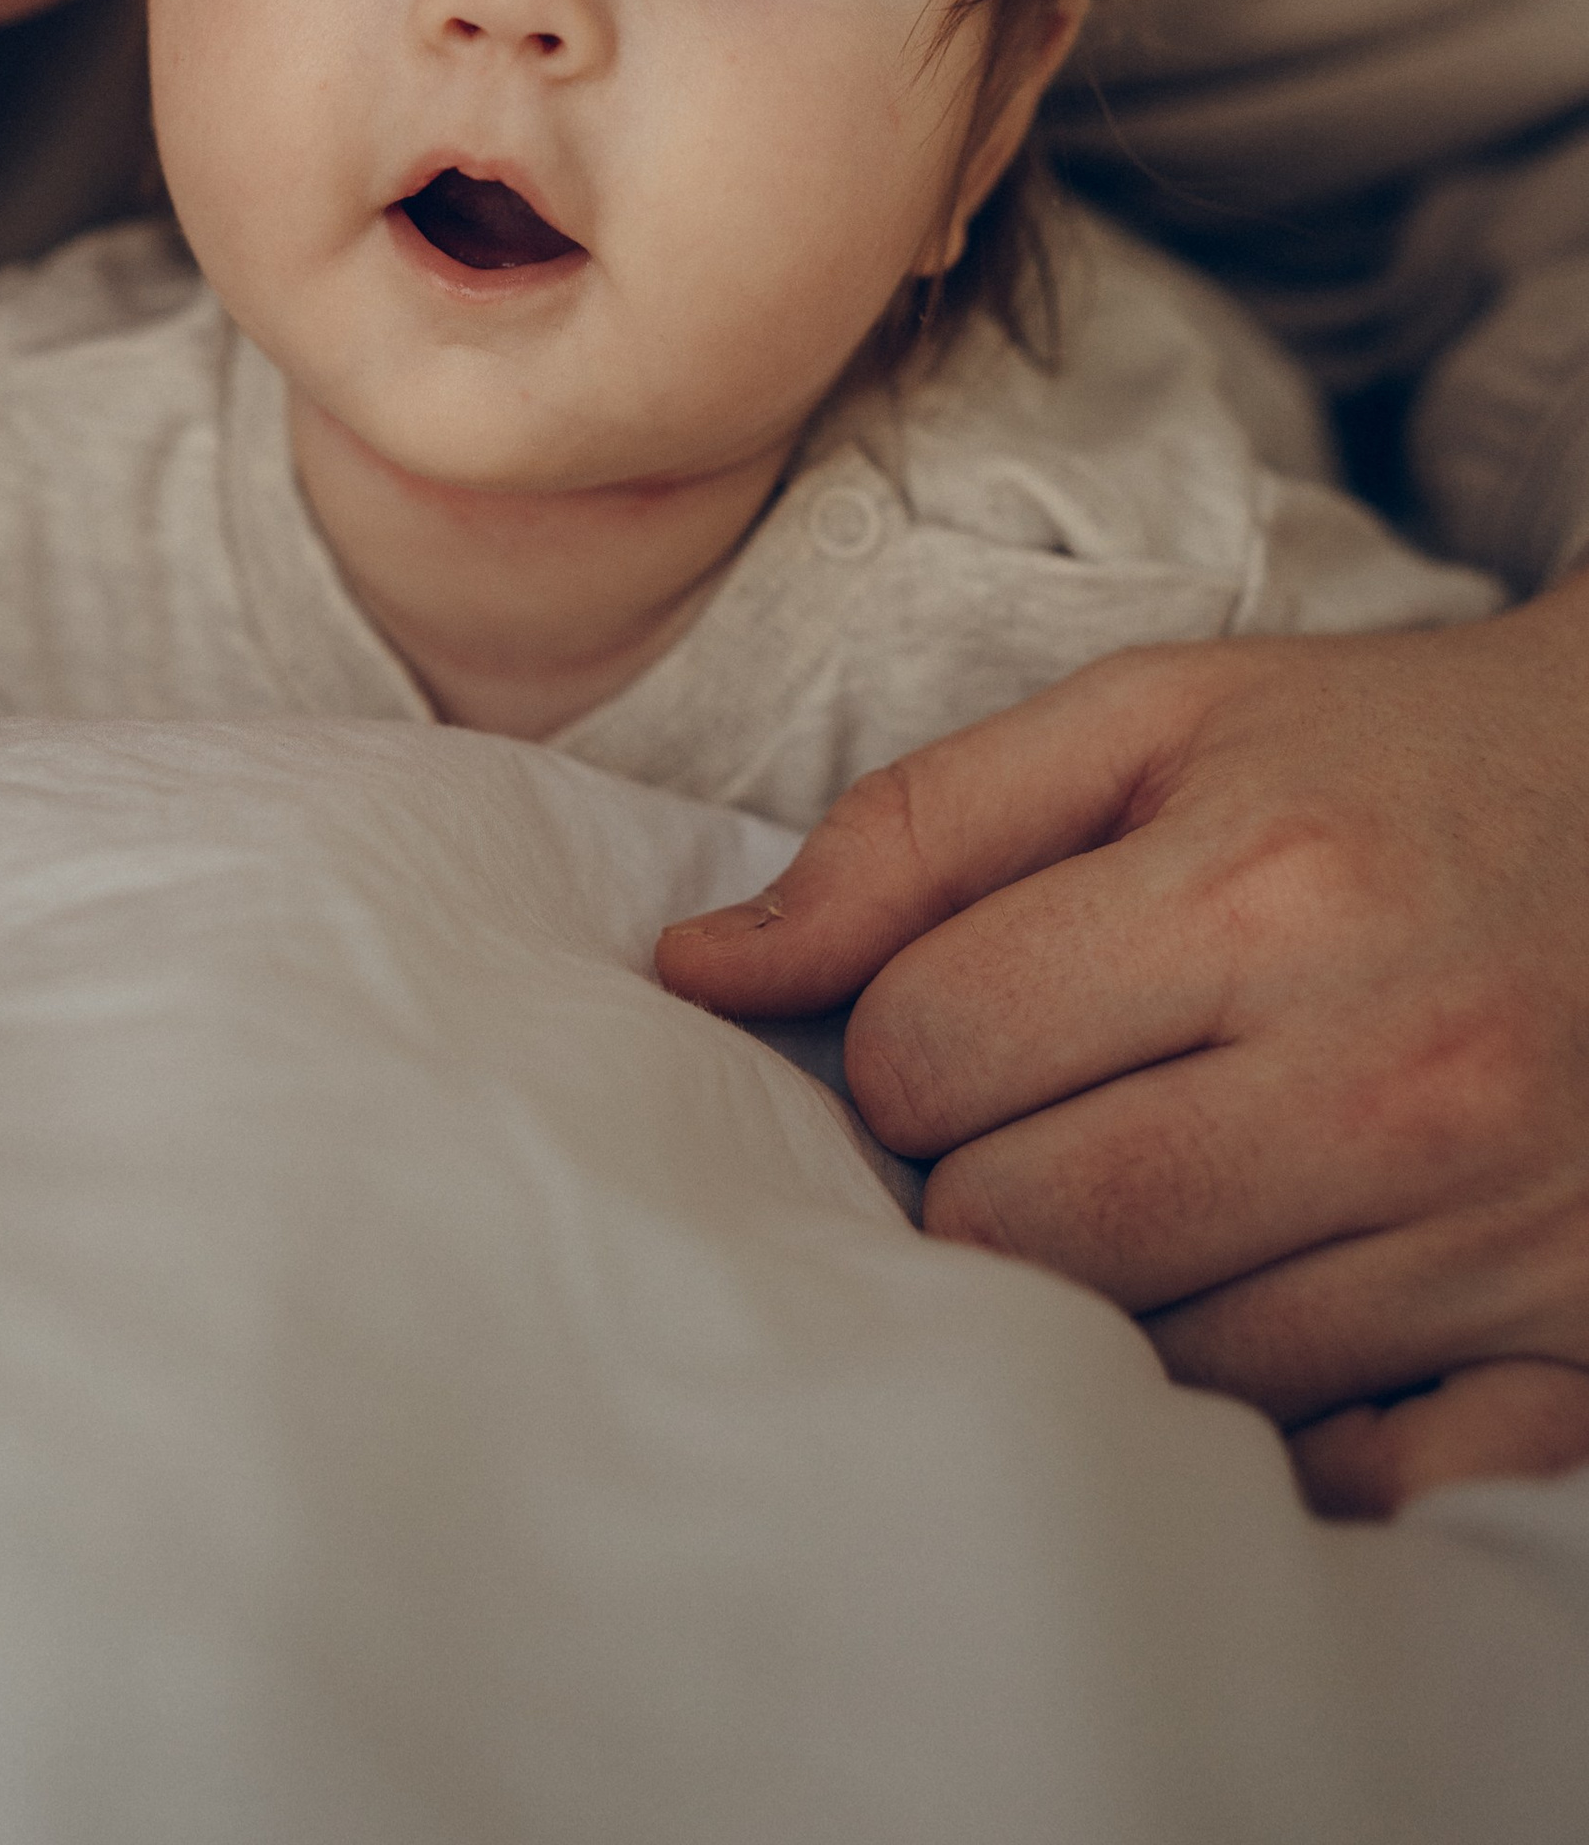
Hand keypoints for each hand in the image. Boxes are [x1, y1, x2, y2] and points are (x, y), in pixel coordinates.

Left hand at [654, 591, 1588, 1513]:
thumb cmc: (1385, 758)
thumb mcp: (1155, 719)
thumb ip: (917, 832)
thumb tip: (696, 970)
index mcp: (1259, 889)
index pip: (924, 1054)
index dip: (901, 1043)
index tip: (971, 1016)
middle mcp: (1383, 1072)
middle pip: (1020, 1230)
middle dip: (981, 1178)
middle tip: (1056, 1110)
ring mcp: (1490, 1230)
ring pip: (1161, 1363)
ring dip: (1120, 1293)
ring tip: (1178, 1178)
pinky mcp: (1583, 1346)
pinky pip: (1365, 1478)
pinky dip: (1299, 1428)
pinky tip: (1291, 1314)